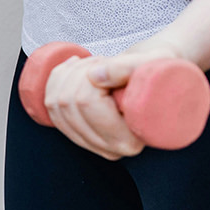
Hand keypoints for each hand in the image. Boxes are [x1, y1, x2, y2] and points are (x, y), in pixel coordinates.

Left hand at [43, 41, 183, 159]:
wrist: (158, 78)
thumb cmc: (160, 70)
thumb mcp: (152, 63)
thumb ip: (127, 68)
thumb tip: (95, 76)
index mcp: (130, 140)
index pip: (86, 103)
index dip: (89, 76)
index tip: (108, 63)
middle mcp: (109, 149)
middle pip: (67, 103)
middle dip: (78, 72)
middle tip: (103, 61)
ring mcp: (91, 144)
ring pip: (54, 104)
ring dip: (67, 74)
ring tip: (94, 64)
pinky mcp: (78, 134)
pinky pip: (48, 107)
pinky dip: (55, 80)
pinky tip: (73, 67)